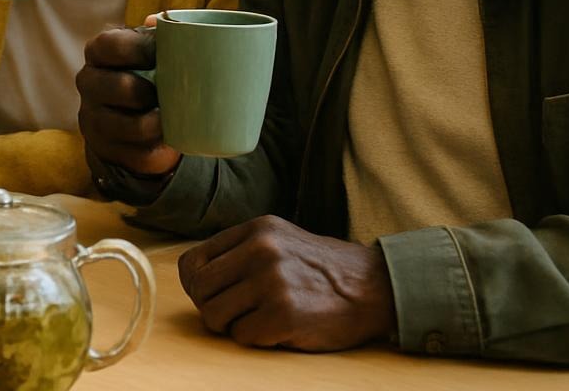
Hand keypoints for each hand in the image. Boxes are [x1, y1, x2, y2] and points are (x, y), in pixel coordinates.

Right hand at [77, 18, 179, 177]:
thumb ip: (155, 34)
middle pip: (121, 87)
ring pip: (133, 125)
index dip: (139, 49)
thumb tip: (155, 21)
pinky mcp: (106, 149)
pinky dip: (157, 146)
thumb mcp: (148, 52)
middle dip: (150, 92)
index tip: (164, 55)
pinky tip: (164, 136)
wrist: (134, 123)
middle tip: (168, 91)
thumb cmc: (146, 75)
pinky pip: (138, 152)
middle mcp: (88, 83)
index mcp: (97, 53)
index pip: (108, 45)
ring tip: (169, 117)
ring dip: (158, 122)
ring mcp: (94, 118)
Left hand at [178, 216, 395, 351]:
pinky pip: (242, 336)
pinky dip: (257, 339)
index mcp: (257, 230)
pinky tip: (279, 330)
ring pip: (215, 315)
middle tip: (235, 314)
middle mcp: (261, 251)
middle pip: (199, 289)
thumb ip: (240, 251)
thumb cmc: (321, 269)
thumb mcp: (280, 240)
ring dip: (233, 326)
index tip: (211, 296)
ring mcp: (272, 282)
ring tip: (259, 320)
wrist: (375, 288)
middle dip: (211, 308)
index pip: (193, 261)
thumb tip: (194, 278)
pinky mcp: (284, 314)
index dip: (195, 285)